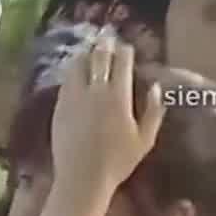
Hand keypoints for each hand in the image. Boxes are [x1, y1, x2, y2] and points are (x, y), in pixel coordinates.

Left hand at [50, 32, 163, 194]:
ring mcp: (73, 98)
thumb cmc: (118, 161)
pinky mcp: (59, 107)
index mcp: (118, 96)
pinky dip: (72, 73)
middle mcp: (95, 91)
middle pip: (98, 58)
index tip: (126, 47)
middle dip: (104, 45)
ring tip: (89, 51)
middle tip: (107, 38)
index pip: (122, 62)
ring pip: (77, 66)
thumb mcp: (145, 138)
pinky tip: (75, 73)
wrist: (82, 177)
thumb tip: (156, 86)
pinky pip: (66, 82)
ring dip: (85, 55)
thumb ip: (154, 110)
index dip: (125, 51)